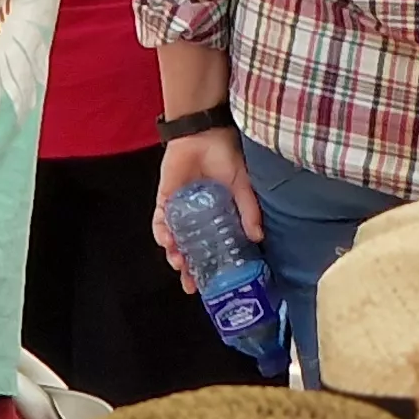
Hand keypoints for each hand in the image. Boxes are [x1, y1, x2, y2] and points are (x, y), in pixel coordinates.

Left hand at [152, 126, 260, 297]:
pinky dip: (162, 232)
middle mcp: (198, 218)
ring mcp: (180, 210)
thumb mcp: (243, 186)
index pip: (214, 248)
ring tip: (179, 262)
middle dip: (189, 270)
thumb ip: (249, 209)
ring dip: (175, 254)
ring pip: (174, 239)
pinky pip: (160, 220)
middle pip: (191, 250)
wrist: (204, 133)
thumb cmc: (226, 157)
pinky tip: (168, 240)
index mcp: (218, 217)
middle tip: (191, 286)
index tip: (215, 286)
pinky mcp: (165, 199)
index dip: (213, 267)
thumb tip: (258, 237)